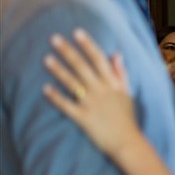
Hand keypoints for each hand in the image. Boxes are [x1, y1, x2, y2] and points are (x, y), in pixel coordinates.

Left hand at [42, 30, 139, 156]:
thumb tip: (116, 54)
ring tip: (46, 59)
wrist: (128, 142)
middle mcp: (101, 91)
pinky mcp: (83, 118)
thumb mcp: (128, 93)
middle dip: (68, 52)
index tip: (77, 32)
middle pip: (82, 67)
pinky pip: (66, 105)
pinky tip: (45, 88)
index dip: (88, 45)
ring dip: (59, 70)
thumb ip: (121, 73)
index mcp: (113, 84)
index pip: (99, 59)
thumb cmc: (128, 118)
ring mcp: (91, 104)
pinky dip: (56, 97)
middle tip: (54, 39)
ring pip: (72, 83)